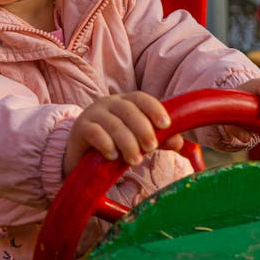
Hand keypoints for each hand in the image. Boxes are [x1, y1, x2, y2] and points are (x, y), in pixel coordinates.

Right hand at [64, 91, 183, 175]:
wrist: (81, 156)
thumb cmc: (114, 144)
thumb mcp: (137, 141)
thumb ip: (158, 140)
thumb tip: (179, 142)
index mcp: (125, 102)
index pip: (141, 98)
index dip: (154, 108)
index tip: (166, 124)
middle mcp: (109, 103)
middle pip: (128, 110)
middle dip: (143, 129)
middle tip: (151, 148)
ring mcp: (93, 114)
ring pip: (113, 123)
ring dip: (127, 142)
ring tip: (135, 160)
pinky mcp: (80, 129)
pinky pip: (94, 132)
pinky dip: (105, 143)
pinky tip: (113, 156)